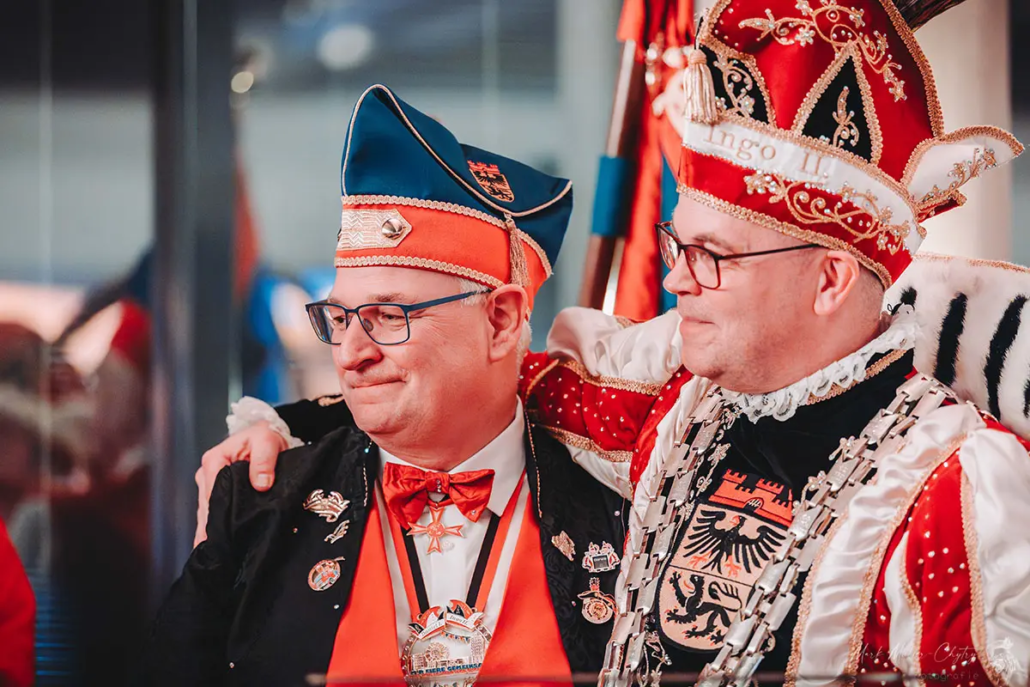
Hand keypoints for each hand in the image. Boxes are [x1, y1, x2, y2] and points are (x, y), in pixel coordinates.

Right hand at [193, 421, 288, 546]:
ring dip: (212, 531)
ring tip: (217, 556)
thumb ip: (264, 461)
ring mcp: (209, 482)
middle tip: (219, 555)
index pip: (213, 493)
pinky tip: (217, 546)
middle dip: (211, 529)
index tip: (221, 537)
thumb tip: (261, 484)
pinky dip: (215, 527)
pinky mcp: (216, 490)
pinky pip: (213, 511)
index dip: (216, 516)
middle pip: (207, 506)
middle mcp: (207, 472)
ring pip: (208, 512)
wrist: (268, 434)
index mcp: (215, 460)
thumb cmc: (267, 436)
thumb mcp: (268, 441)